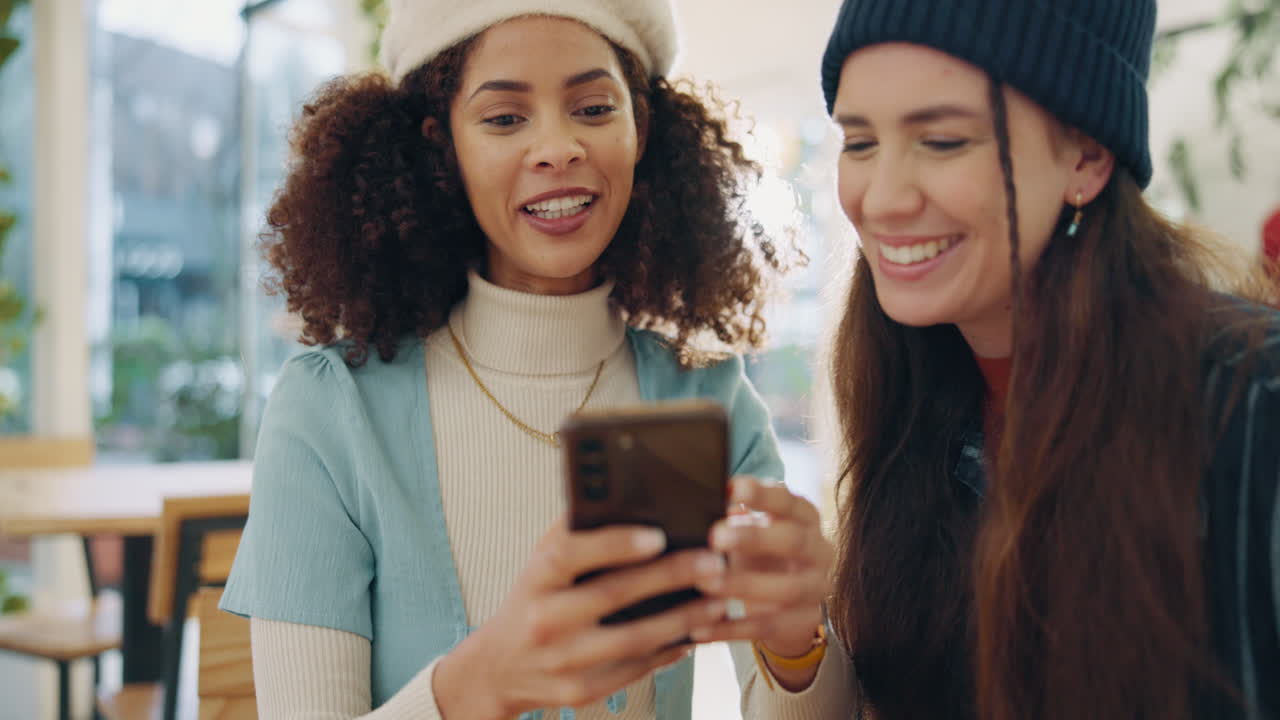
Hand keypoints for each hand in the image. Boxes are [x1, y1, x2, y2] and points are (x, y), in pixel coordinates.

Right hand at [434, 516, 728, 718]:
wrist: (498, 668)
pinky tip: (694, 634)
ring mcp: (562, 660)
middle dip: (671, 576)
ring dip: (683, 619)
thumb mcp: (540, 564)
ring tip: (719, 601)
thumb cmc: (533, 600)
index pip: (571, 553)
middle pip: (614, 594)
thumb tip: (626, 502)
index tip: (658, 534)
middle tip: (713, 562)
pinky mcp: (580, 691)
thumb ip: (574, 535)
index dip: (614, 543)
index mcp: (535, 578)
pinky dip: (669, 652)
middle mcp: (545, 619)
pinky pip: (634, 670)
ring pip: (634, 639)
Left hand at [692, 476, 832, 688]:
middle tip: (716, 536)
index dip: (763, 494)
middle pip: (794, 541)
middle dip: (755, 538)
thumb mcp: (752, 529)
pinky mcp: (803, 622)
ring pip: (786, 589)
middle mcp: (819, 551)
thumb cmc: (760, 551)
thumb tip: (697, 499)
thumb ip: (732, 517)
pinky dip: (731, 628)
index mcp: (806, 519)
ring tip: (705, 581)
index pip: (790, 501)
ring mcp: (816, 589)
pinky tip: (698, 628)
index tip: (730, 487)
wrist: (790, 601)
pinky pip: (766, 627)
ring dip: (743, 585)